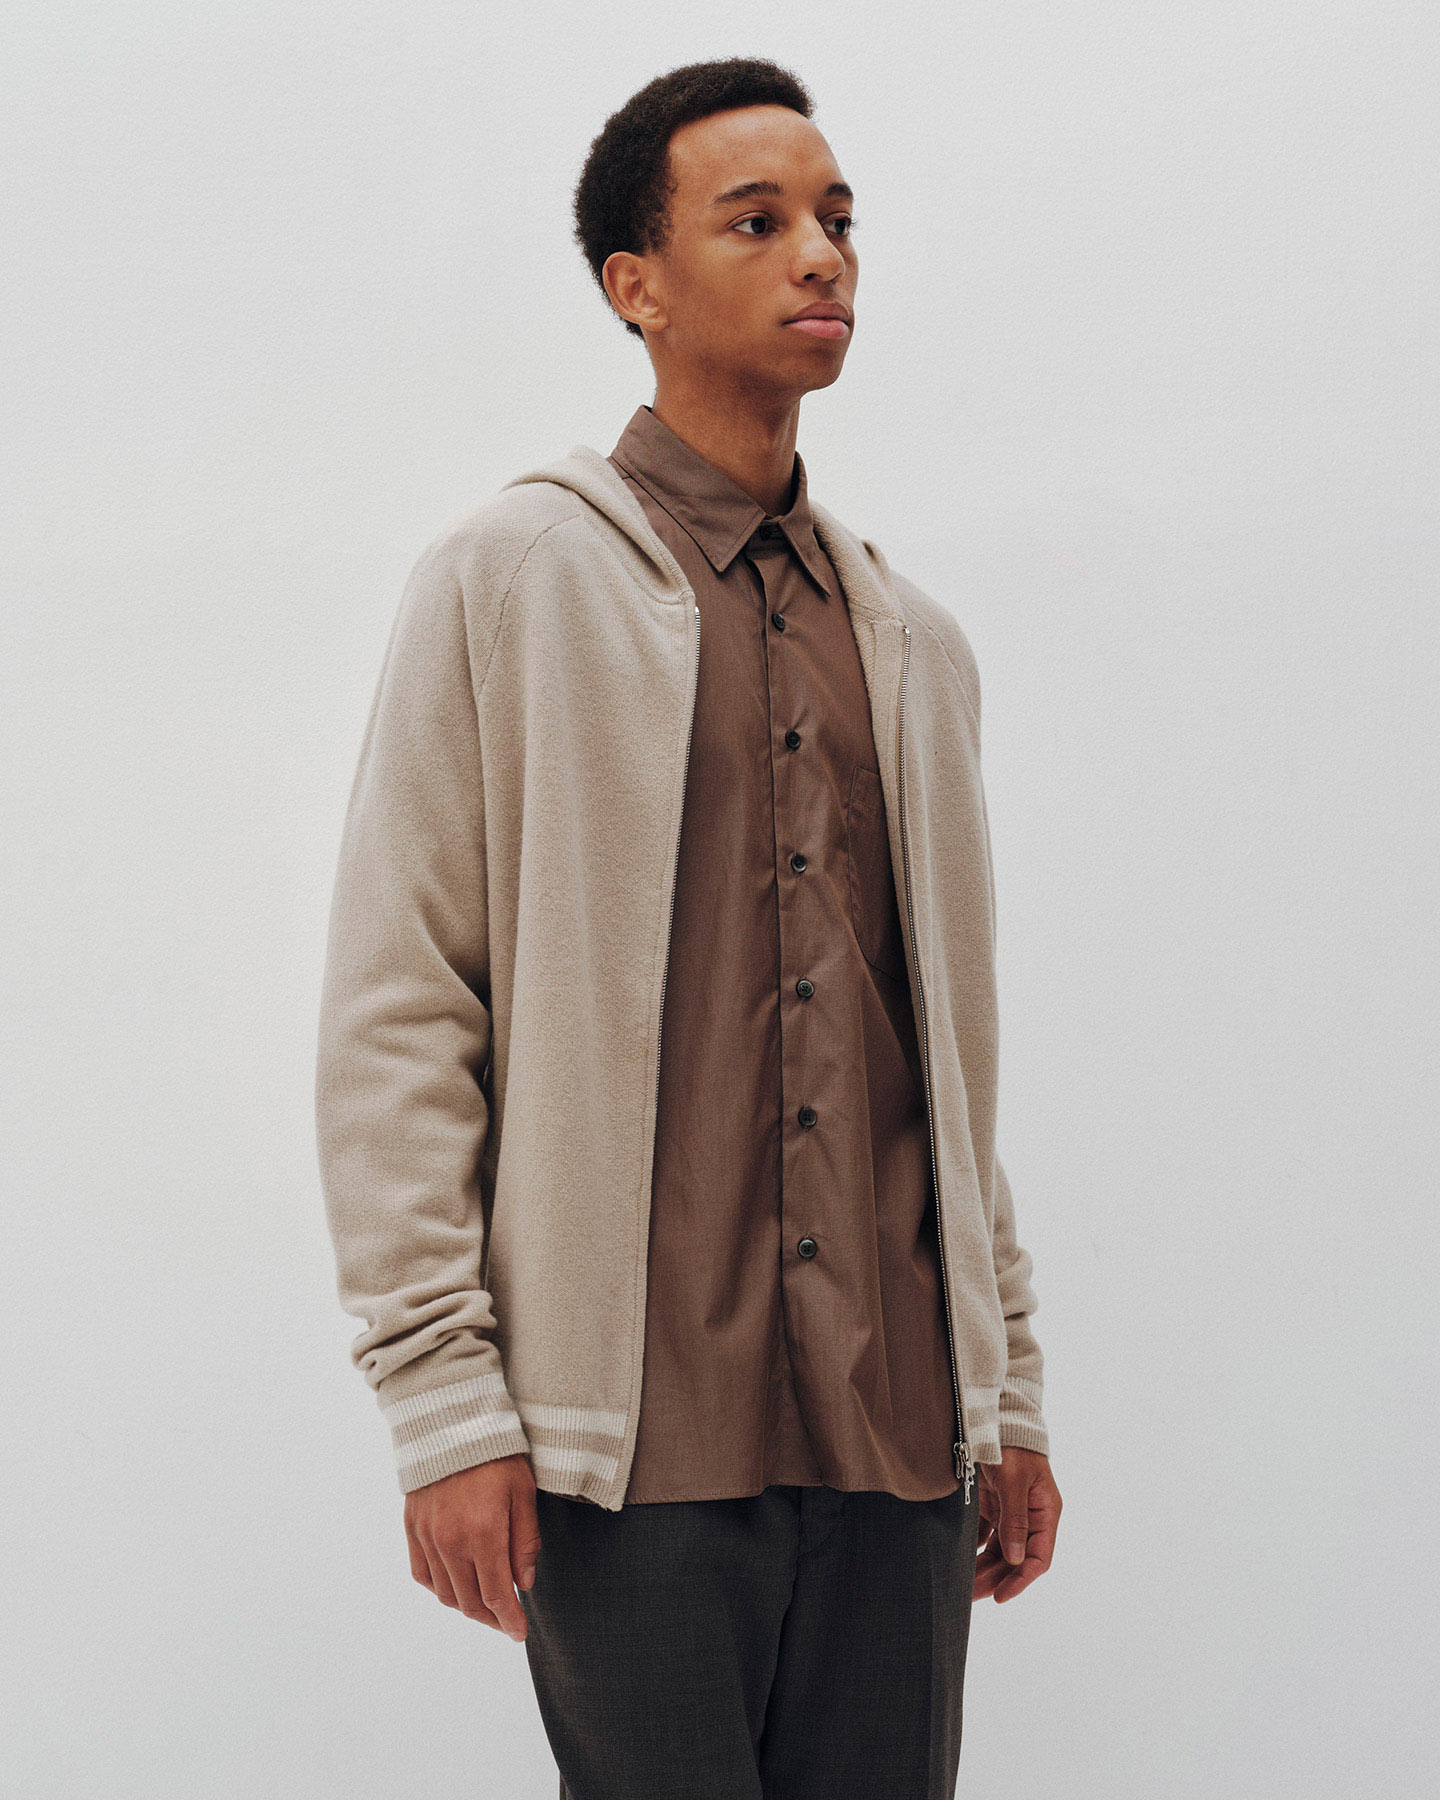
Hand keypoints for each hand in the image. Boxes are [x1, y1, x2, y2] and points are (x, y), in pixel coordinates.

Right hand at [403, 1452, 541, 1640]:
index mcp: (483, 1533)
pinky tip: (455, 1585)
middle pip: (469, 1602)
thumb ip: (525, 1541)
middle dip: (491, 1619)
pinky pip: (422, 1574)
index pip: (496, 1595)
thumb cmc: (496, 1455)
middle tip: (507, 1621)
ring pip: (445, 1593)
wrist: (451, 1422)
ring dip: (466, 1607)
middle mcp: (450, 1541)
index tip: (520, 1633)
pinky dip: (439, 1588)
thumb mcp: (524, 1492)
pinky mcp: (412, 1528)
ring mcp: (427, 1536)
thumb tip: (525, 1583)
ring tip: (485, 1606)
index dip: (510, 1620)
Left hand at [972, 1446, 1059, 1602]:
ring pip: (1000, 1551)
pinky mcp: (994, 1505)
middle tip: (970, 1596)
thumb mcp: (1014, 1482)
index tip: (1001, 1597)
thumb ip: (1015, 1520)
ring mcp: (1012, 1512)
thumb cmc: (1012, 1447)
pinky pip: (986, 1535)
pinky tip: (960, 1562)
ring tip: (962, 1586)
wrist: (996, 1417)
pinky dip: (975, 1549)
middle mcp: (1031, 1517)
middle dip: (996, 1579)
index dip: (1021, 1580)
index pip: (1038, 1558)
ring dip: (983, 1568)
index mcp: (1045, 1513)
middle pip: (1016, 1559)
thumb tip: (1016, 1560)